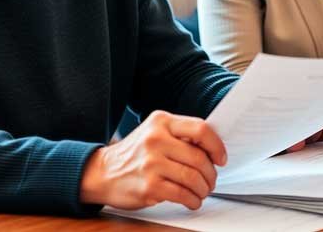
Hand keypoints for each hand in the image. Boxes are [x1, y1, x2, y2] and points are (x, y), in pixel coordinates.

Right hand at [79, 110, 225, 209]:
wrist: (102, 172)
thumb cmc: (134, 154)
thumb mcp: (154, 133)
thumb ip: (179, 136)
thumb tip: (212, 148)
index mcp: (161, 121)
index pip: (200, 129)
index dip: (216, 146)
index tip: (220, 158)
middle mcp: (155, 139)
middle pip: (199, 157)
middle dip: (211, 174)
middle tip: (211, 181)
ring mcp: (151, 163)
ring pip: (193, 178)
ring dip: (203, 189)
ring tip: (202, 192)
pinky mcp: (149, 186)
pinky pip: (182, 194)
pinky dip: (193, 200)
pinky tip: (192, 200)